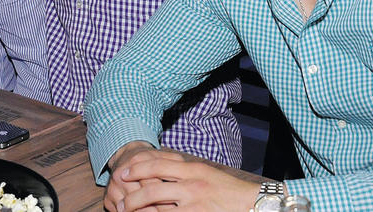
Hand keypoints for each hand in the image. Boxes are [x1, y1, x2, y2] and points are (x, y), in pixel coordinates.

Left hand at [110, 150, 258, 211]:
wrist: (252, 203)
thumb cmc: (226, 188)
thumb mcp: (204, 172)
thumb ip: (183, 171)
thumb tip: (158, 168)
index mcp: (192, 169)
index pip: (157, 165)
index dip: (136, 169)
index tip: (122, 173)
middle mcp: (191, 185)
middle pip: (152, 188)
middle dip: (132, 196)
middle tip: (120, 202)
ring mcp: (194, 204)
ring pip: (158, 209)